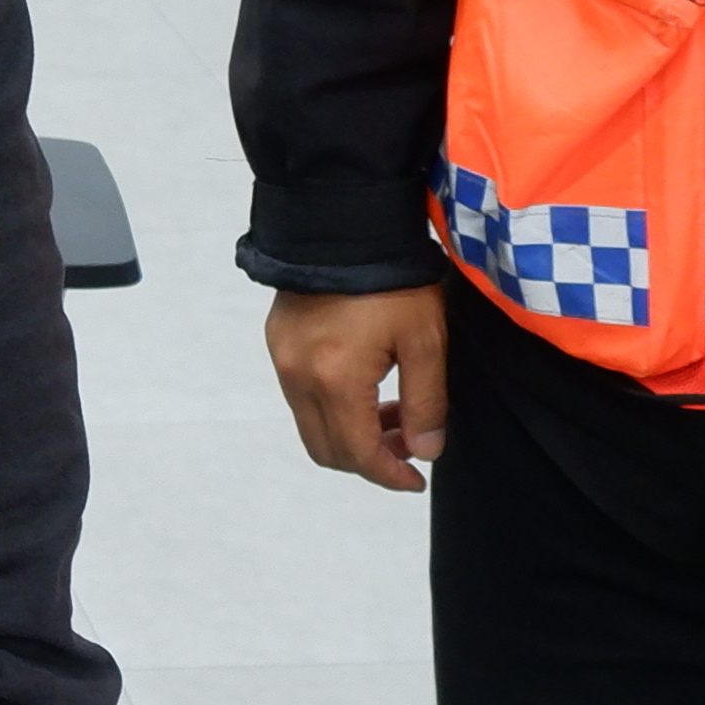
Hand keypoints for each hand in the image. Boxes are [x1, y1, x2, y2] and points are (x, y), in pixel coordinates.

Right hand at [268, 286, 450, 490]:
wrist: (344, 224)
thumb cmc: (392, 279)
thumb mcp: (424, 341)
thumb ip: (426, 402)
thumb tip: (425, 451)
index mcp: (335, 381)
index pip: (358, 454)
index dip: (389, 476)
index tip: (417, 480)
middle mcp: (299, 378)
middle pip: (327, 450)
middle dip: (369, 460)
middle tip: (409, 445)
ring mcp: (283, 361)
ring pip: (312, 426)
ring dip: (351, 434)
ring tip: (393, 413)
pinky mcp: (279, 344)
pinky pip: (301, 397)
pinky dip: (332, 408)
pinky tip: (365, 386)